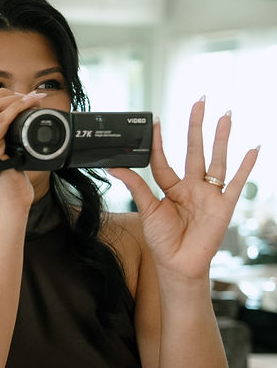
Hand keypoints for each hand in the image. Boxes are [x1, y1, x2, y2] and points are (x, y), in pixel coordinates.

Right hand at [0, 89, 48, 206]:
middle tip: (23, 96)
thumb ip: (2, 146)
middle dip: (3, 93)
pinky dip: (18, 107)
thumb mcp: (2, 161)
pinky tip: (30, 104)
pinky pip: (2, 118)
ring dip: (14, 98)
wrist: (6, 208)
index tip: (14, 98)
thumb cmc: (8, 189)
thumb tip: (18, 130)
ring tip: (32, 99)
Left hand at [108, 98, 258, 280]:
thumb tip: (115, 167)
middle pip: (194, 150)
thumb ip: (136, 186)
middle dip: (196, 126)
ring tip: (225, 116)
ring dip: (221, 138)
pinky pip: (237, 183)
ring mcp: (209, 194)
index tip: (155, 121)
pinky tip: (252, 149)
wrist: (178, 264)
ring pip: (217, 160)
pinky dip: (245, 167)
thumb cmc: (162, 240)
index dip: (158, 142)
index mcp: (170, 188)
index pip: (163, 159)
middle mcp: (191, 187)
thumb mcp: (146, 210)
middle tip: (199, 102)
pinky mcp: (224, 205)